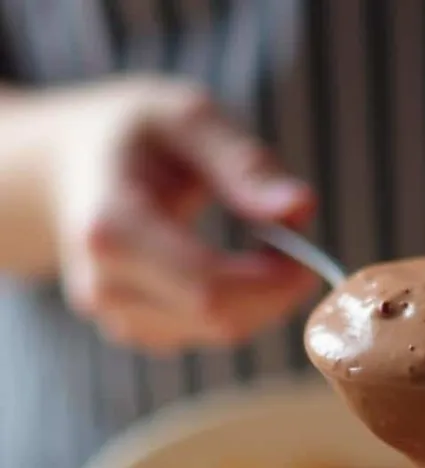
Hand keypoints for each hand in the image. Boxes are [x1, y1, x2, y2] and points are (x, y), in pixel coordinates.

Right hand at [52, 76, 316, 349]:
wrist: (59, 170)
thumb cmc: (130, 136)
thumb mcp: (187, 117)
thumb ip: (244, 163)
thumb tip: (302, 209)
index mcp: (111, 229)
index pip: (210, 289)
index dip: (274, 283)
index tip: (307, 254)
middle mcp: (104, 286)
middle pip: (220, 320)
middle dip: (275, 292)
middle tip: (295, 248)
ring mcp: (115, 316)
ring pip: (219, 333)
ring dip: (260, 300)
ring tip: (262, 247)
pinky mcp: (134, 331)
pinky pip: (207, 335)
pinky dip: (239, 308)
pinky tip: (235, 269)